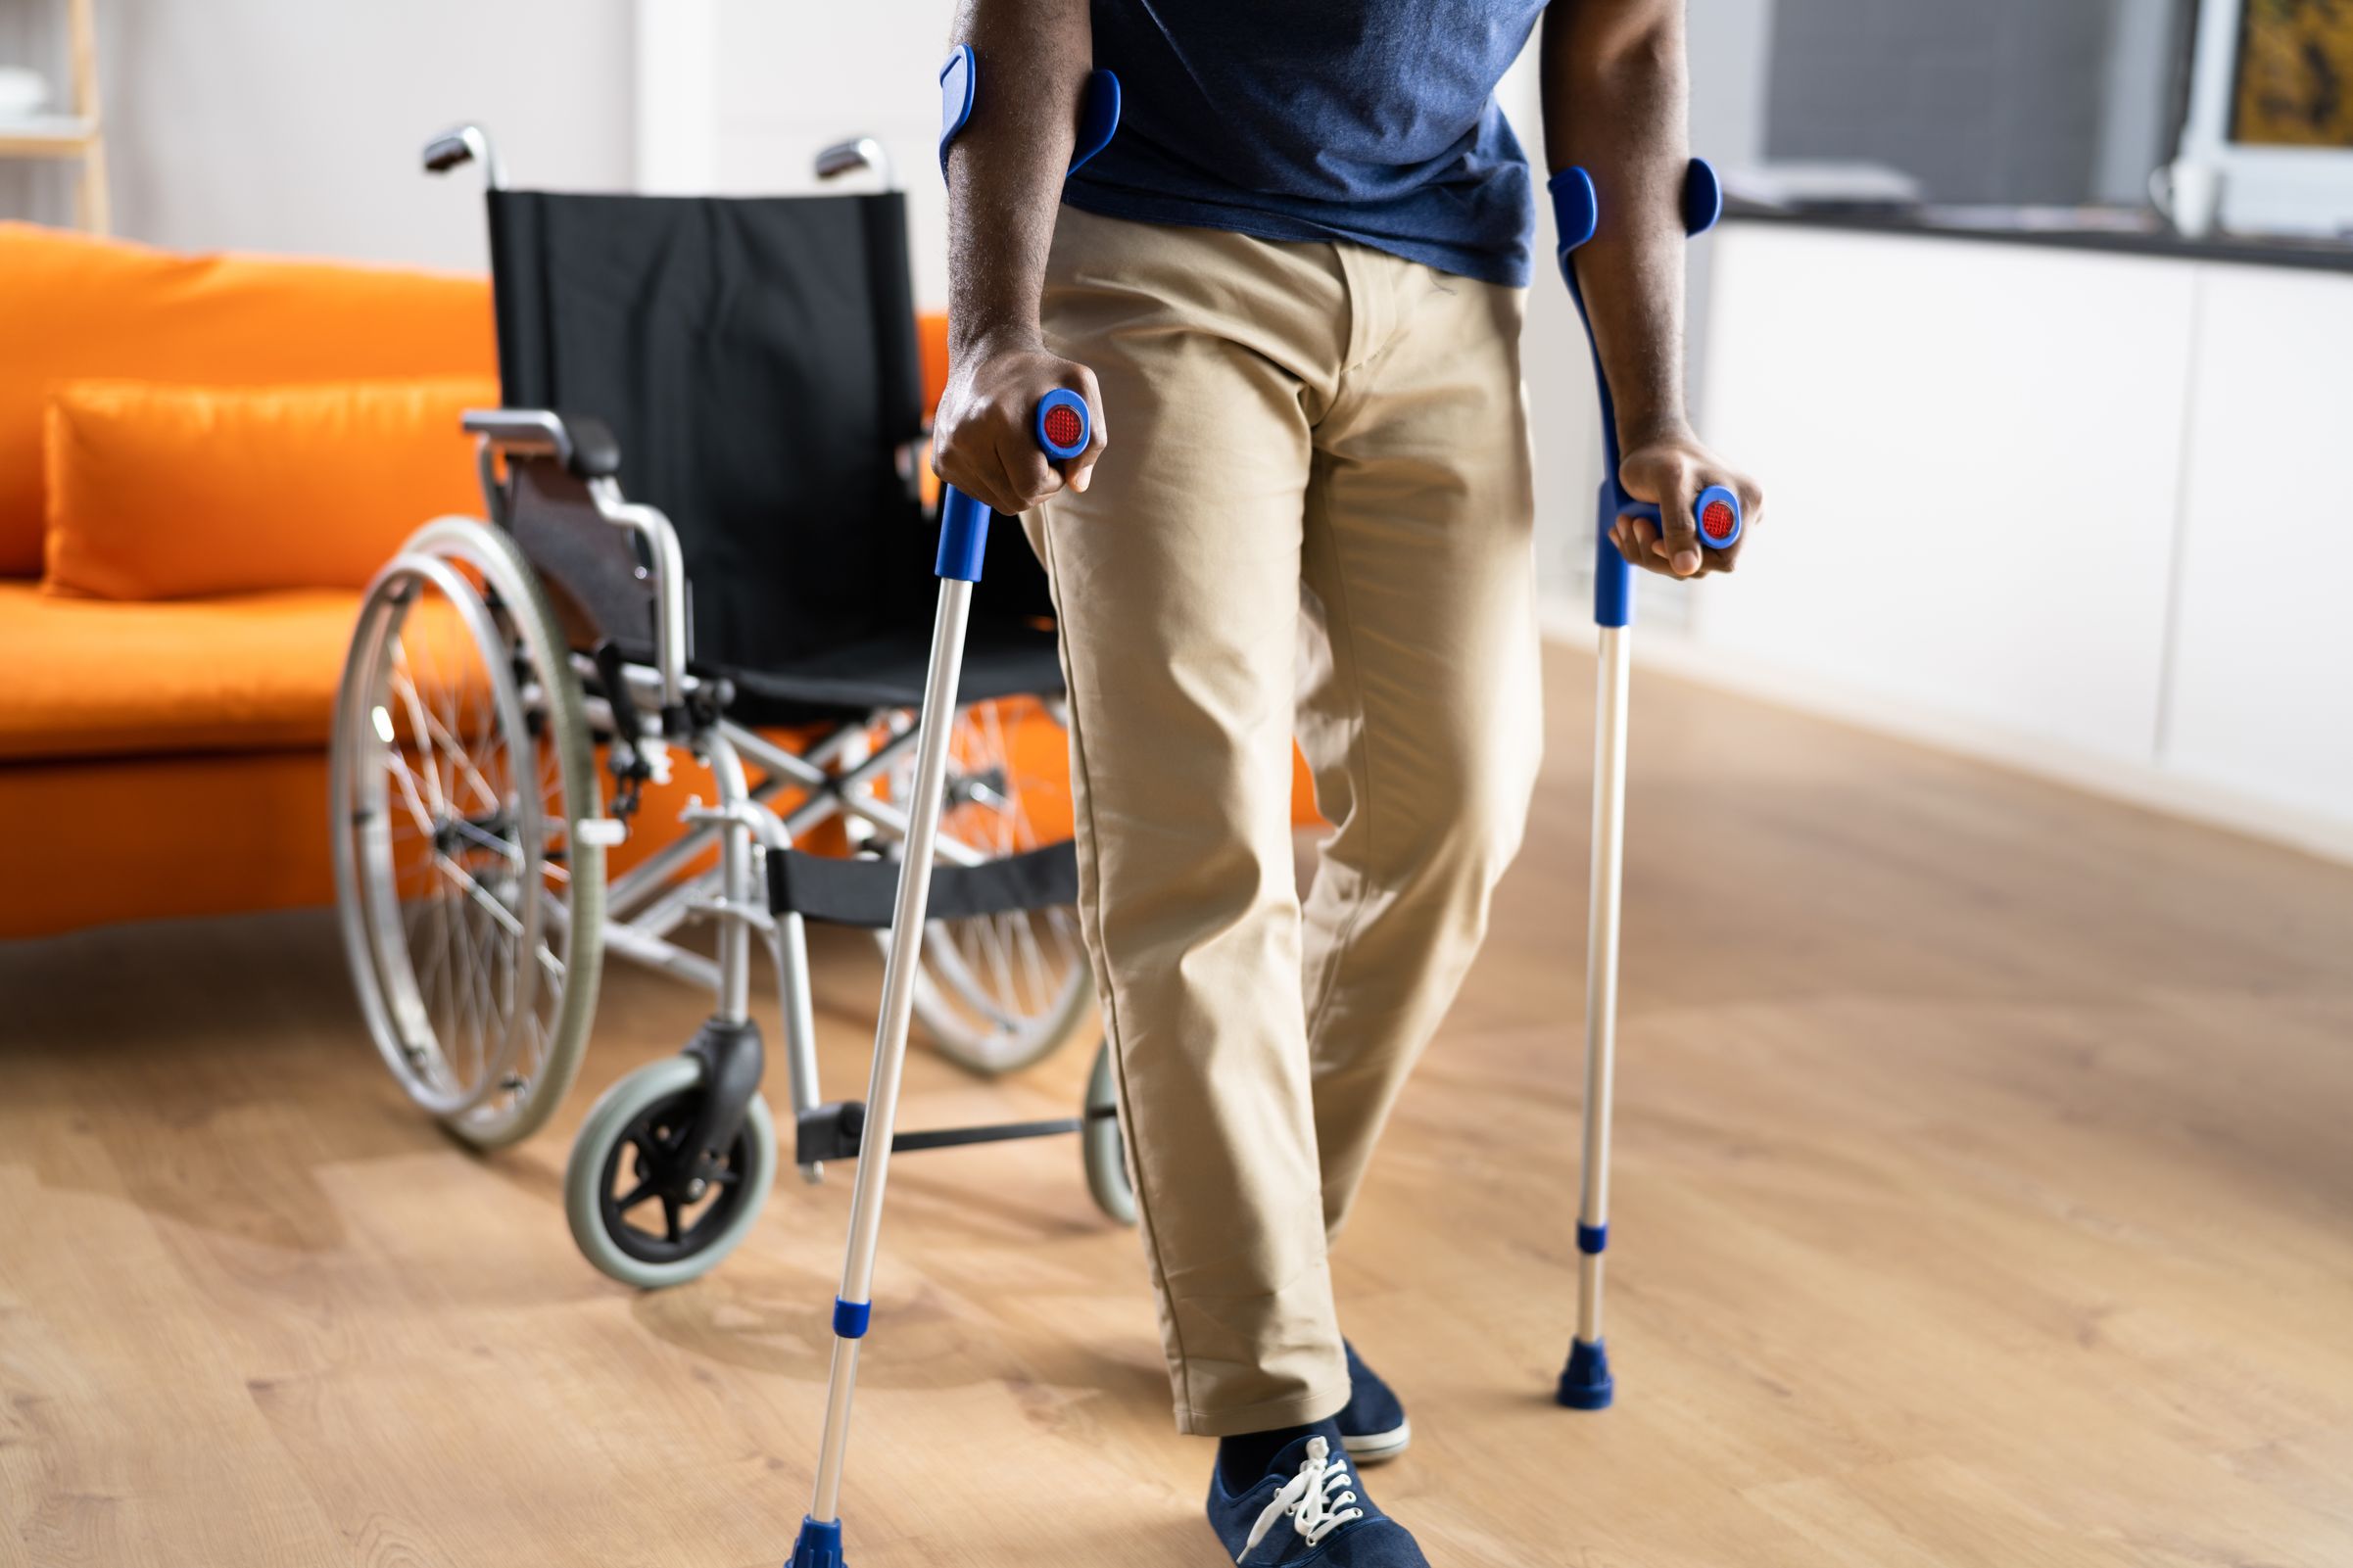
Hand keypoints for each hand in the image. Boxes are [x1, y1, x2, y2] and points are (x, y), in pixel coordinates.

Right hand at [931, 332, 1107, 515]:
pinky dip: (999, 482)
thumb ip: (1092, 437)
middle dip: (1039, 486)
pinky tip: (1001, 451)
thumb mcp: (1080, 386)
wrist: (985, 355)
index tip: (1058, 459)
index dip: (1055, 479)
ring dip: (1019, 486)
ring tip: (1022, 449)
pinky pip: (981, 494)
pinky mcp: (940, 463)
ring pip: (999, 503)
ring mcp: (948, 452)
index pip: (1031, 485)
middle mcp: (965, 438)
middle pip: (1016, 501)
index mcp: (999, 418)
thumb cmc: (1039, 372)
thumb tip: (1078, 484)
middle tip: (1044, 457)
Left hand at [1612, 432, 1763, 578]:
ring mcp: (1721, 526)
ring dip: (1646, 549)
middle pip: (1702, 566)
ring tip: (1626, 521)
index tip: (1655, 541)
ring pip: (1684, 564)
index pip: (1725, 559)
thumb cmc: (1661, 457)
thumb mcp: (1669, 484)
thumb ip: (1680, 525)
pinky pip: (1674, 556)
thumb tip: (1688, 568)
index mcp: (1746, 503)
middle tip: (1631, 524)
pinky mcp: (1700, 532)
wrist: (1650, 446)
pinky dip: (1645, 546)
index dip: (1690, 559)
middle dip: (1660, 553)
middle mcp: (1741, 517)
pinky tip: (1629, 525)